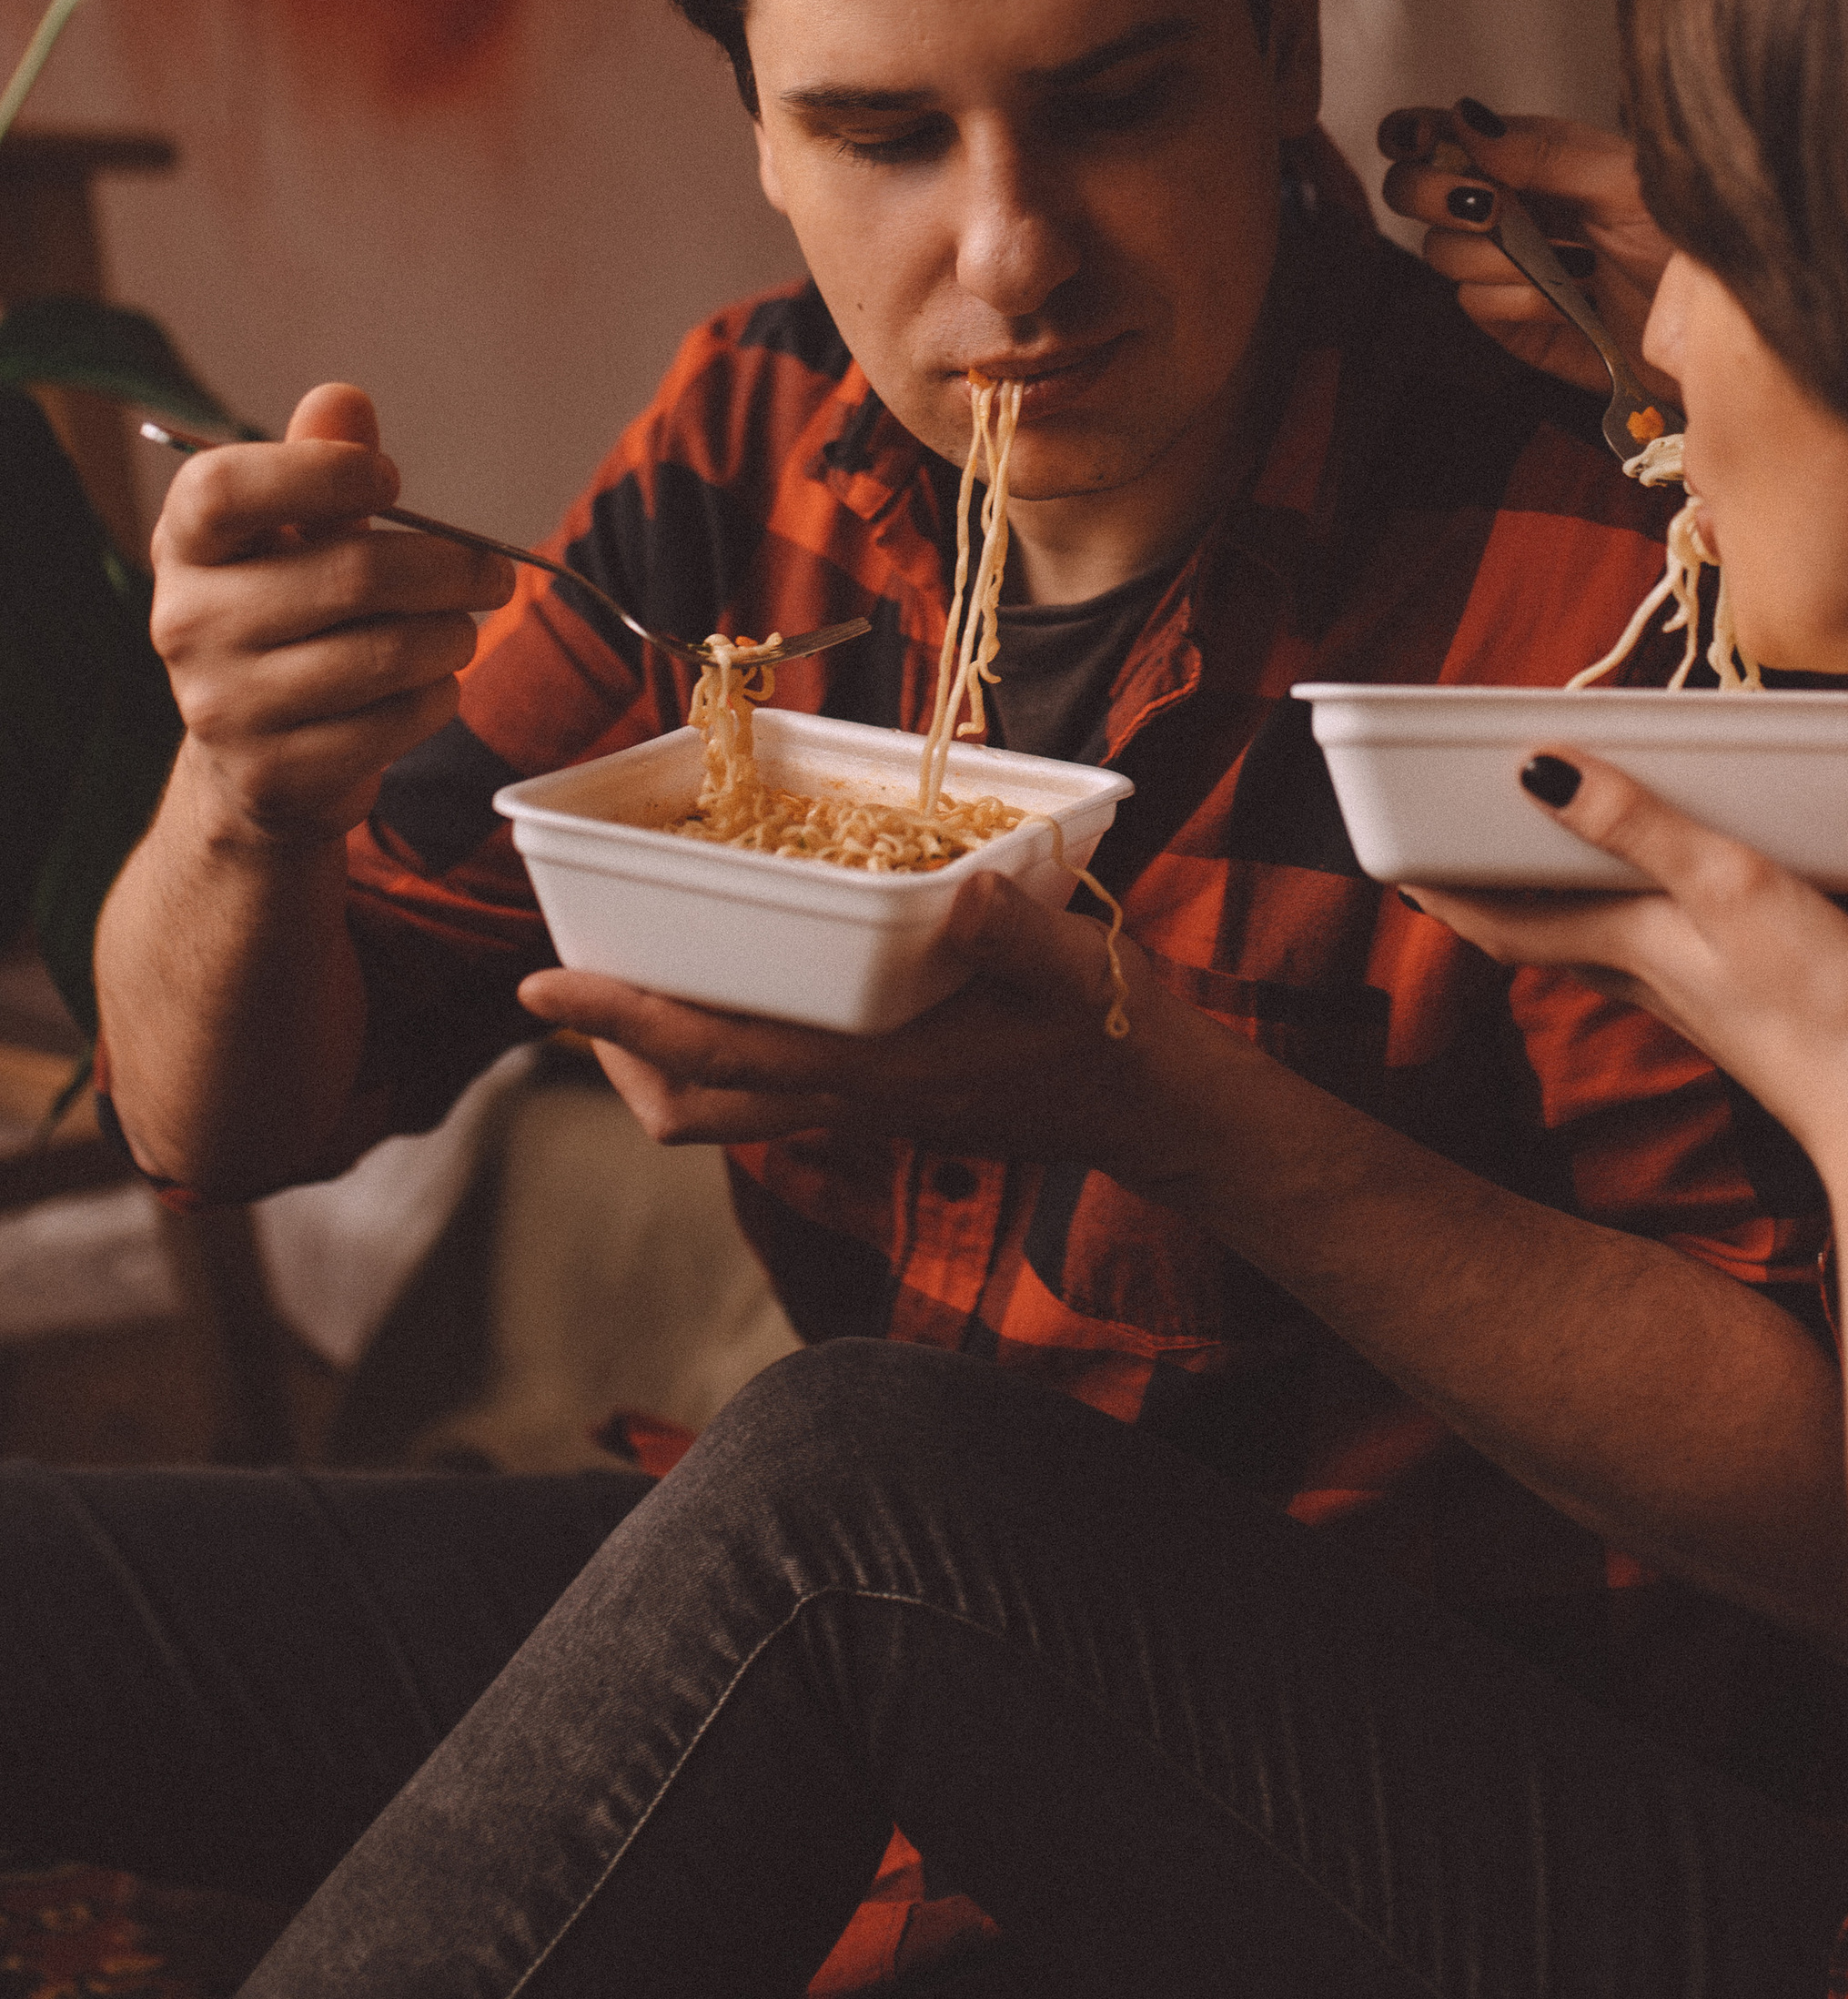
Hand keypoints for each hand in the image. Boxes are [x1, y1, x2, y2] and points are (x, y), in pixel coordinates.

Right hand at [149, 382, 514, 847]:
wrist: (257, 762)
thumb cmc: (292, 617)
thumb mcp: (297, 535)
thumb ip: (320, 464)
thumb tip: (342, 399)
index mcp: (185, 547)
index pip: (226, 490)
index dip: (320, 471)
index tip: (390, 479)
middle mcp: (186, 624)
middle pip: (352, 575)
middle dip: (450, 569)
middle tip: (493, 571)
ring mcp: (223, 707)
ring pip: (388, 653)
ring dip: (453, 636)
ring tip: (459, 629)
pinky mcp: (274, 773)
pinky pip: (397, 721)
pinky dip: (438, 697)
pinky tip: (430, 686)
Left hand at [520, 873, 1190, 1171]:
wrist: (1151, 1109)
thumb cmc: (1115, 1033)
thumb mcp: (1081, 968)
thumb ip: (1023, 930)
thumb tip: (965, 888)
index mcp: (882, 1068)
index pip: (721, 1053)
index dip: (622, 1020)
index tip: (545, 980)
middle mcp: (854, 1098)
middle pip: (691, 1101)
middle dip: (613, 1051)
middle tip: (567, 980)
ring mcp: (861, 1106)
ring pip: (718, 1110)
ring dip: (654, 1062)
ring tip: (626, 988)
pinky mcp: (875, 1098)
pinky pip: (762, 1092)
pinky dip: (715, 1054)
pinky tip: (729, 991)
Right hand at [1378, 103, 1677, 402]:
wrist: (1719, 331)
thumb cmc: (1689, 246)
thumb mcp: (1628, 181)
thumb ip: (1544, 150)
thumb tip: (1468, 119)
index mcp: (1529, 158)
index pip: (1442, 135)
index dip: (1413, 133)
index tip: (1418, 139)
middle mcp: (1507, 209)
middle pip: (1414, 192)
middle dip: (1438, 194)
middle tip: (1493, 206)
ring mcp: (1504, 269)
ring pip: (1442, 253)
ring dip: (1502, 257)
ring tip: (1573, 264)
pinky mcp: (1511, 326)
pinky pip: (1475, 307)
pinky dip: (1521, 303)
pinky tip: (1571, 304)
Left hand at [1406, 751, 1847, 1191]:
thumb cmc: (1816, 1007)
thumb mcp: (1727, 888)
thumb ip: (1638, 827)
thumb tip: (1536, 771)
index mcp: (1622, 948)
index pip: (1500, 921)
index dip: (1445, 889)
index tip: (1397, 855)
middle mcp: (1643, 977)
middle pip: (1542, 928)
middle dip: (1498, 884)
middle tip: (1470, 829)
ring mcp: (1695, 995)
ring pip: (1603, 938)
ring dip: (1569, 891)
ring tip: (1565, 837)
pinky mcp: (1748, 1002)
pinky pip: (1669, 944)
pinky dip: (1648, 904)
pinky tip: (1685, 882)